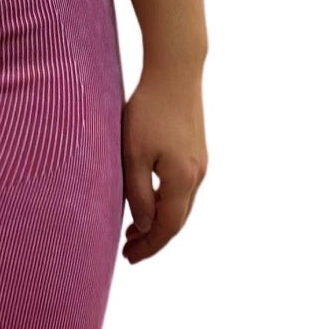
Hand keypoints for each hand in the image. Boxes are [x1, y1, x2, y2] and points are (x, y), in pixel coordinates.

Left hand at [120, 63, 206, 262]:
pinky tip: (150, 197)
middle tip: (129, 249)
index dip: (149, 246)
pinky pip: (182, 187)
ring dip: (159, 219)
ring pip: (180, 204)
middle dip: (153, 238)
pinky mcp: (196, 150)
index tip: (128, 257)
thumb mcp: (133, 153)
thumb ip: (138, 192)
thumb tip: (145, 225)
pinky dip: (166, 201)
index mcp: (182, 180)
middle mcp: (197, 175)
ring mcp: (200, 162)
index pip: (167, 227)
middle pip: (177, 220)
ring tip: (135, 228)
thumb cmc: (148, 109)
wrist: (175, 71)